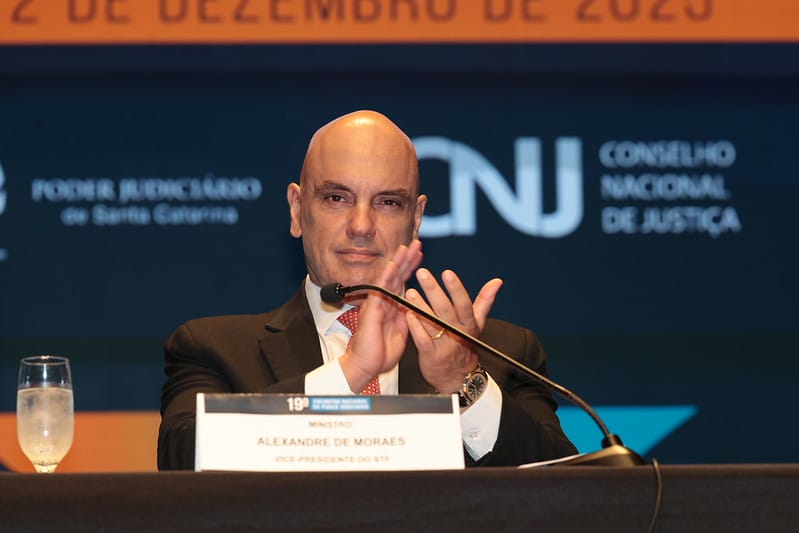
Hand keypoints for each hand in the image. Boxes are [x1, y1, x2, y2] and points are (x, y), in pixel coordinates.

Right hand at [338, 239, 422, 392]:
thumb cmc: (380, 352)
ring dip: (398, 261)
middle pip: (396, 274)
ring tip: (407, 247)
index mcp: (391, 306)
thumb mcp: (401, 331)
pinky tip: (392, 264)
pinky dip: (385, 276)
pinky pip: (378, 289)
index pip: (403, 281)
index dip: (412, 267)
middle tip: (417, 243)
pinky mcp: (371, 309)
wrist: (367, 366)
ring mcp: (376, 303)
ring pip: (387, 277)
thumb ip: (406, 315)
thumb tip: (415, 304)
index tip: (421, 254)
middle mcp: (383, 301)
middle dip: (407, 258)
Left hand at [405, 268, 502, 393]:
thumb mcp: (478, 324)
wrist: (458, 378)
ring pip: (432, 323)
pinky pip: (422, 339)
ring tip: (411, 291)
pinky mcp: (430, 356)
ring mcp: (444, 345)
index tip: (447, 273)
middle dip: (433, 290)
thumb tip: (497, 281)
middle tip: (422, 274)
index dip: (456, 288)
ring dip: (421, 306)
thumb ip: (485, 301)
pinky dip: (415, 327)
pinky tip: (408, 314)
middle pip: (445, 309)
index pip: (464, 303)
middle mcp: (457, 332)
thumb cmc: (465, 345)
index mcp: (469, 323)